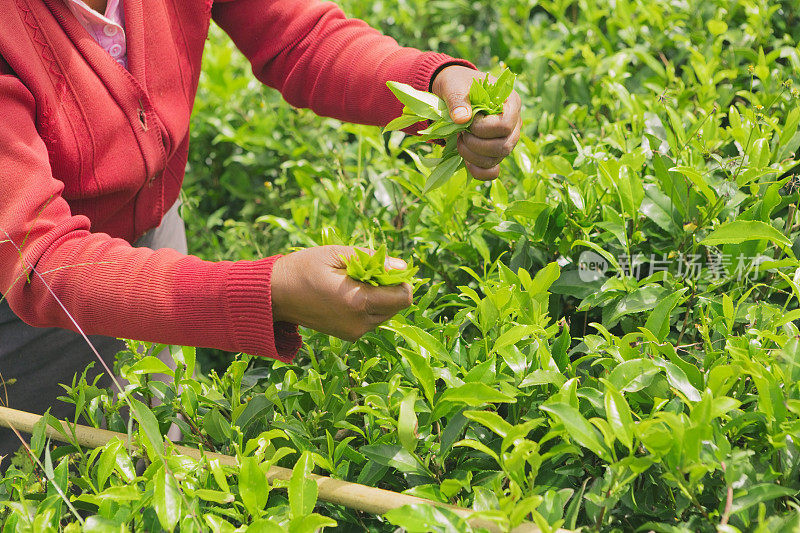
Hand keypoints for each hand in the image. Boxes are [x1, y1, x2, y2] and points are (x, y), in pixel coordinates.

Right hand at [271, 246, 412, 340]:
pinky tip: (349, 294)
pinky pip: (372, 320)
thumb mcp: (337, 254)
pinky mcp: (349, 335)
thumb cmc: (303, 269)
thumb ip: (372, 260)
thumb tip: (402, 268)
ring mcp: (354, 332)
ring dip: (380, 297)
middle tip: (368, 273)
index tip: (384, 267)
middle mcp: (359, 323)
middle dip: (391, 288)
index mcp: (358, 301)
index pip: (403, 297)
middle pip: (398, 306)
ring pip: (386, 314)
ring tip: (355, 283)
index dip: (400, 279)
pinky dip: (369, 306)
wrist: (274, 295)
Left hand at [431, 65, 521, 179]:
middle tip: (461, 134)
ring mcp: (506, 140)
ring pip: (496, 160)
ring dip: (473, 156)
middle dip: (476, 145)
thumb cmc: (458, 85)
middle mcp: (514, 124)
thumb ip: (457, 100)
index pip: (505, 125)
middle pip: (504, 146)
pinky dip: (478, 171)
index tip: (467, 122)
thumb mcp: (454, 85)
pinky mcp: (495, 154)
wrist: (454, 93)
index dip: (483, 129)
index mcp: (511, 102)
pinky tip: (466, 162)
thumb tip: (461, 119)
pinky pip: (493, 172)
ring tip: (460, 141)